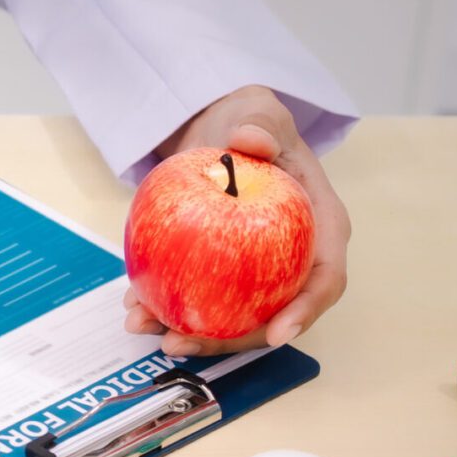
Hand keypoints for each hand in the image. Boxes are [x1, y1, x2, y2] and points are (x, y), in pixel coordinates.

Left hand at [125, 85, 350, 354]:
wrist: (217, 129)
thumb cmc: (249, 123)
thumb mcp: (258, 114)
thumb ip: (260, 125)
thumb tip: (250, 142)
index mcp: (319, 227)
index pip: (325, 278)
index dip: (305, 311)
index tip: (278, 334)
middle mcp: (290, 258)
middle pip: (270, 313)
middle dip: (227, 341)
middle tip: (178, 343)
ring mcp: (254, 271)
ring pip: (229, 315)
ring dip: (186, 332)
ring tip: (142, 328)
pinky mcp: (218, 272)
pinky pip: (197, 297)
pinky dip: (165, 307)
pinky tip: (132, 307)